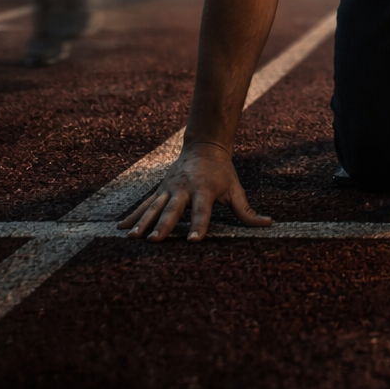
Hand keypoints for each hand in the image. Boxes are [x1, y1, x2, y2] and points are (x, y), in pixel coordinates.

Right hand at [118, 140, 270, 241]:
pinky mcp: (160, 190)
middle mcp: (184, 188)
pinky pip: (145, 204)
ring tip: (133, 238)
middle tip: (156, 241)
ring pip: (154, 207)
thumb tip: (268, 224)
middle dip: (163, 226)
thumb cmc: (222, 172)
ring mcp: (169, 189)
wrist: (204, 146)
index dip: (198, 225)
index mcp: (204, 189)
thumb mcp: (236, 189)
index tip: (193, 240)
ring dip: (143, 222)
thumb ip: (247, 211)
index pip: (202, 211)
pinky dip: (133, 216)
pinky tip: (121, 229)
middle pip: (173, 210)